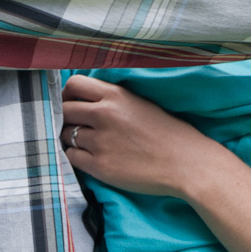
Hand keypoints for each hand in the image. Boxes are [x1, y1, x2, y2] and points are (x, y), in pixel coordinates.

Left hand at [60, 73, 225, 198]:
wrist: (186, 164)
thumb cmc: (168, 133)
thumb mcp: (139, 104)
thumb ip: (111, 99)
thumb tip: (84, 99)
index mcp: (115, 96)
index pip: (73, 84)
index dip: (67, 94)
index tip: (71, 102)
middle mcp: (104, 115)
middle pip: (64, 110)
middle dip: (65, 117)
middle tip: (73, 125)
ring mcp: (101, 142)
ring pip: (65, 135)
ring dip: (71, 138)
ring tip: (86, 143)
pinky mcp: (101, 167)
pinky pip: (72, 158)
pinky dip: (76, 157)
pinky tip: (90, 157)